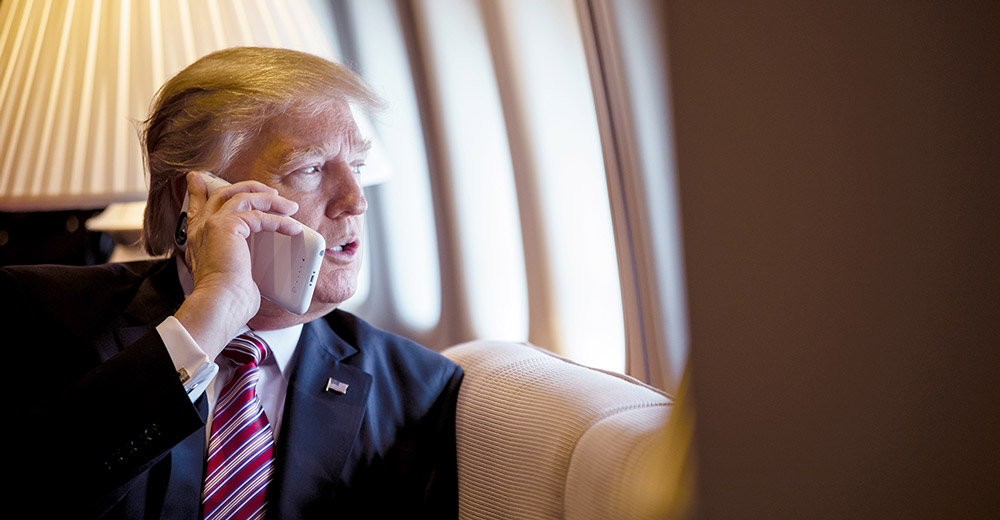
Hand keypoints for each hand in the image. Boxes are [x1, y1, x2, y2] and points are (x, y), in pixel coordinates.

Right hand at [173, 172, 302, 356]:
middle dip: (248, 187)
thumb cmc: (227, 300)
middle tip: (269, 191)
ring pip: (242, 197)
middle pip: (223, 193)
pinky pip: (257, 216)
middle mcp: (201, 228)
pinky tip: (292, 228)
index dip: (198, 190)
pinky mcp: (226, 227)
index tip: (198, 178)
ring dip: (269, 200)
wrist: (219, 305)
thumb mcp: (233, 275)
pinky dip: (278, 220)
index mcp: (199, 239)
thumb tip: (260, 270)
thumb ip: (240, 262)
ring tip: (289, 207)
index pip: (196, 207)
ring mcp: (212, 225)